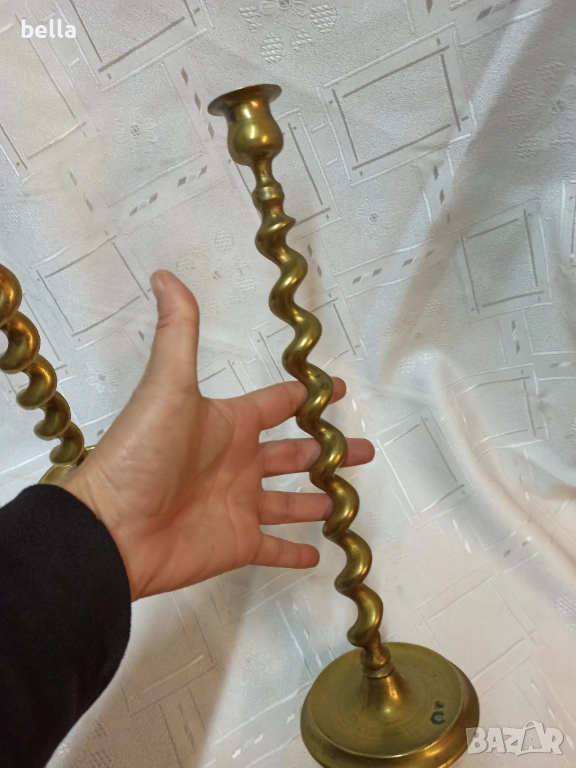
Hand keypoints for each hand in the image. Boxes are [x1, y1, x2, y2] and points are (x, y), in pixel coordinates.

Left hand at [61, 271, 374, 600]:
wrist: (112, 528)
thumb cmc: (144, 454)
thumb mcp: (167, 387)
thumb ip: (179, 333)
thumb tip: (165, 275)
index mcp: (229, 424)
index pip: (277, 404)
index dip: (307, 396)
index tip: (338, 390)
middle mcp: (238, 462)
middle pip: (293, 454)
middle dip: (327, 451)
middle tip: (363, 450)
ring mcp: (239, 505)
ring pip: (290, 501)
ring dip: (316, 500)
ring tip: (345, 499)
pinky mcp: (237, 544)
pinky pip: (273, 548)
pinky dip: (295, 552)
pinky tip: (320, 554)